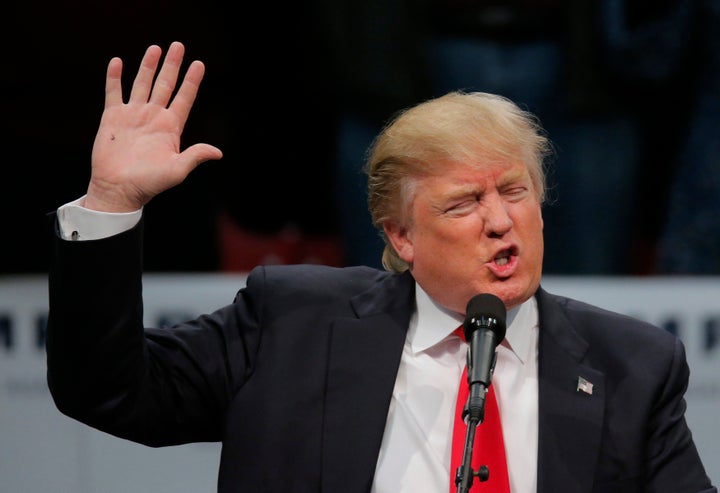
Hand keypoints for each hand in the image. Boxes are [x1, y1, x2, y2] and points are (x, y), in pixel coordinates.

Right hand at [85, 41, 222, 211]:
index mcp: (171, 127)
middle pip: (165, 85)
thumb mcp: (177, 169)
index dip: (192, 81)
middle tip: (178, 45)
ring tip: (155, 48)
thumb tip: (218, 152)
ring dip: (148, 66)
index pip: (184, 98)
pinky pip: (114, 92)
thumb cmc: (149, 183)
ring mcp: (133, 115)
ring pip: (142, 84)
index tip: (200, 64)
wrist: (119, 189)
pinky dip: (115, 77)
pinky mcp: (113, 117)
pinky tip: (118, 62)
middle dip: (172, 65)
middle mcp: (154, 117)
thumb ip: (195, 156)